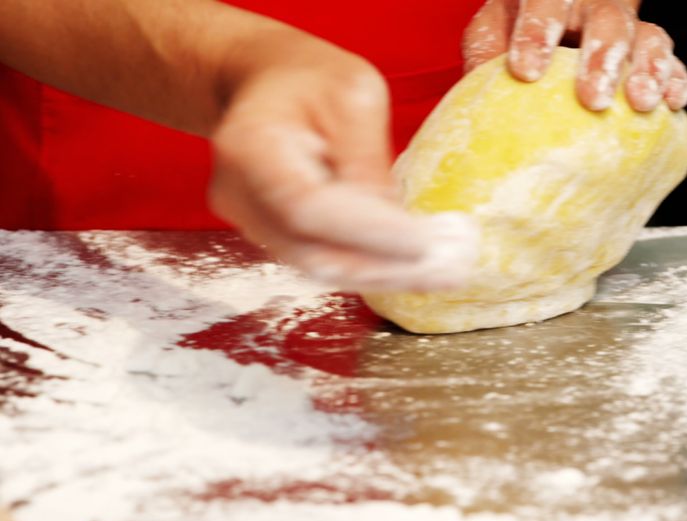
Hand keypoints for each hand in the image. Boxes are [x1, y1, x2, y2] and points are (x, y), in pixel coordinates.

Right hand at [209, 44, 477, 292]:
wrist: (264, 83)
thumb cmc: (310, 79)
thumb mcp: (354, 94)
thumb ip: (366, 159)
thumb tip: (395, 225)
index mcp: (252, 144)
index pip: (306, 207)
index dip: (365, 232)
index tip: (423, 244)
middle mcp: (239, 192)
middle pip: (311, 252)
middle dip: (385, 269)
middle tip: (448, 272)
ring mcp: (249, 219)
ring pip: (318, 266)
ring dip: (383, 275)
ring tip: (442, 273)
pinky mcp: (270, 234)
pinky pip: (321, 259)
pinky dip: (368, 266)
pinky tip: (413, 265)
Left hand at [463, 0, 686, 111]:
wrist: (546, 22)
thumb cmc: (514, 31)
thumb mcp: (492, 32)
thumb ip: (485, 56)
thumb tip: (477, 101)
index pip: (544, 3)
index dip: (537, 35)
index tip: (526, 72)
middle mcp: (592, 3)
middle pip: (606, 20)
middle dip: (602, 59)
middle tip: (594, 98)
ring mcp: (626, 25)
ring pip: (649, 36)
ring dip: (648, 69)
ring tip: (642, 103)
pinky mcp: (648, 50)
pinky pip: (671, 59)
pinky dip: (675, 79)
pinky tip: (674, 103)